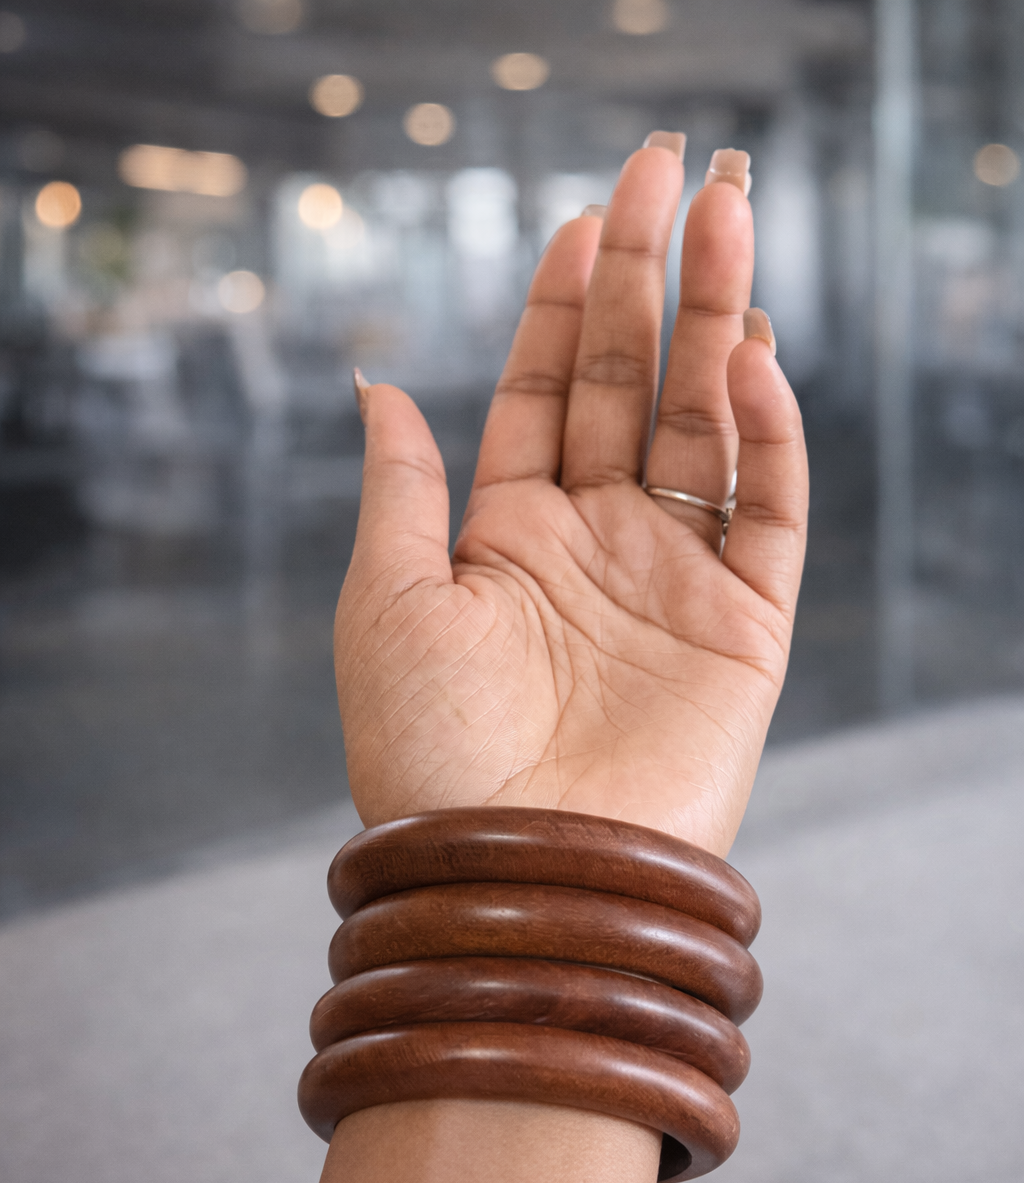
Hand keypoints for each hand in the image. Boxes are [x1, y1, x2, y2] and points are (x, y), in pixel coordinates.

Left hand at [335, 140, 807, 856]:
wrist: (513, 877)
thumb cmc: (429, 755)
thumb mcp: (386, 602)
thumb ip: (401, 485)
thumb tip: (379, 380)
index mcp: (510, 537)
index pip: (549, 393)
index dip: (565, 304)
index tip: (582, 218)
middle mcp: (597, 547)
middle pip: (634, 385)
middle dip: (650, 278)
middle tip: (671, 170)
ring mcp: (674, 582)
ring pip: (709, 425)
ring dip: (718, 322)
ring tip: (727, 219)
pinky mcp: (745, 631)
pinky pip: (769, 512)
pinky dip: (768, 435)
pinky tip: (748, 356)